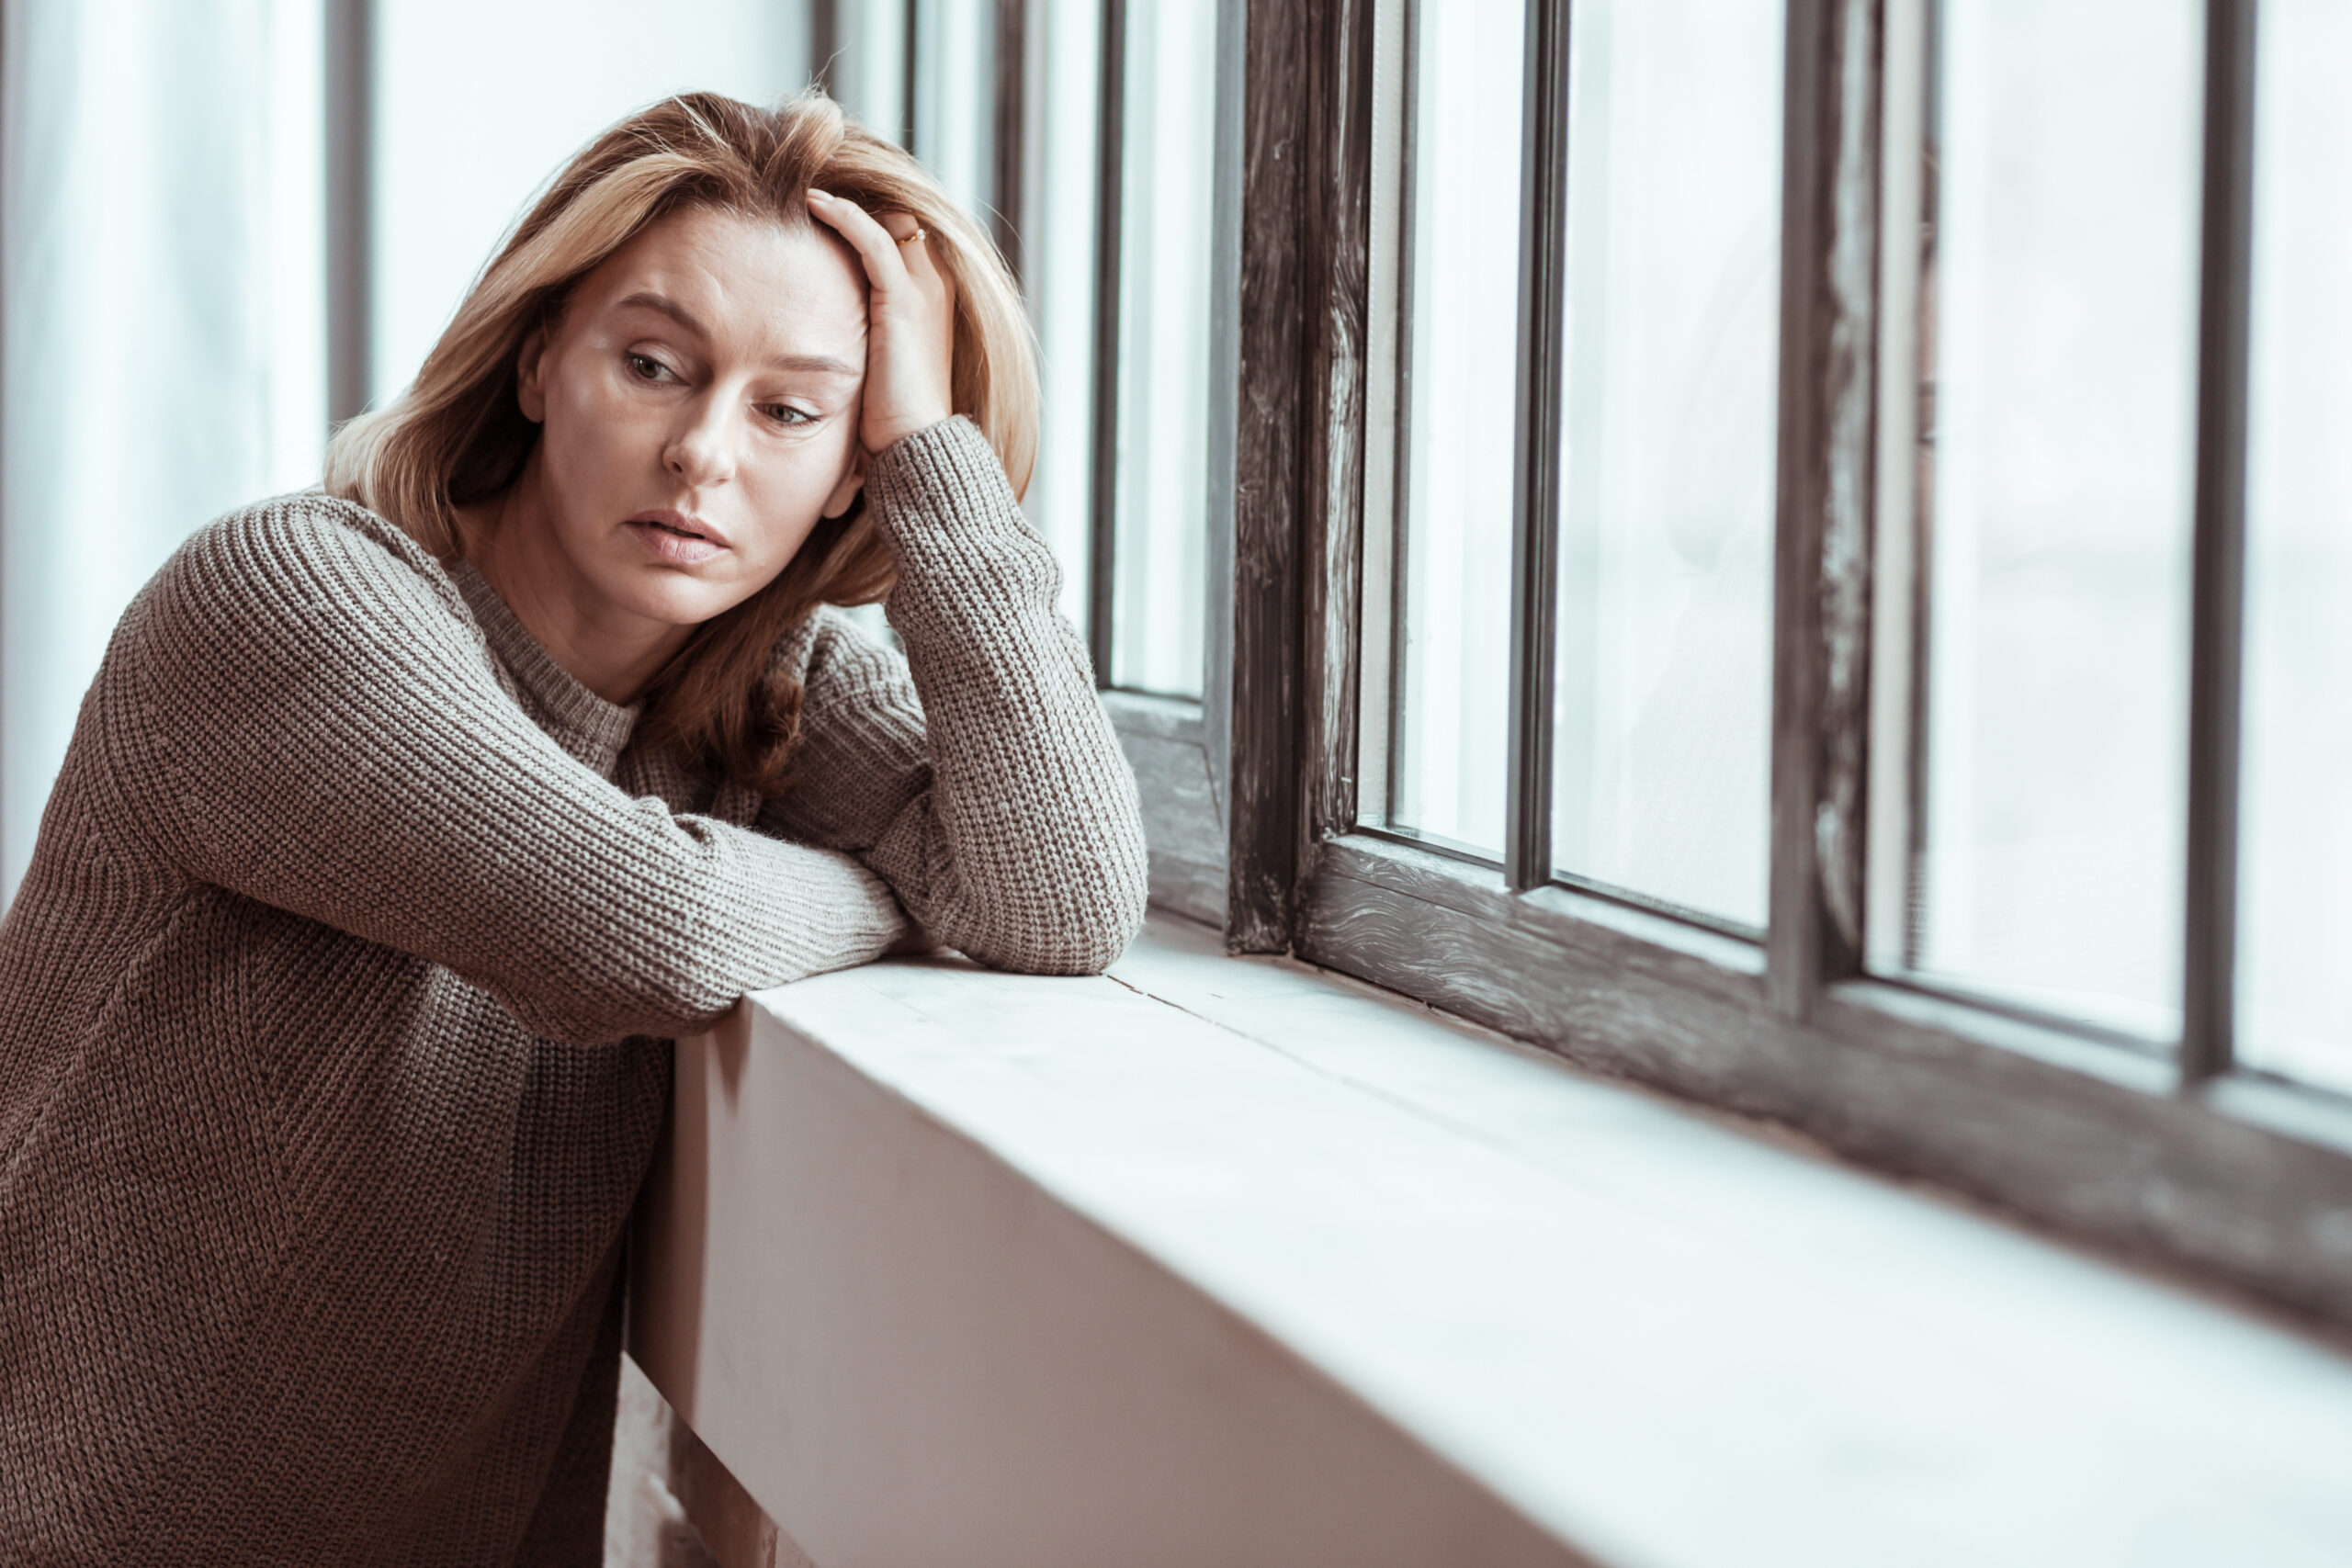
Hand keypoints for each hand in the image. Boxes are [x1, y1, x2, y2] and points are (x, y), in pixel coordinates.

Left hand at [806, 189, 956, 454]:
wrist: (915, 445)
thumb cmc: (890, 417)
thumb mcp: (872, 362)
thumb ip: (856, 332)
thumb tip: (813, 330)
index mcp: (929, 297)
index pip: (898, 232)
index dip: (860, 213)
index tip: (813, 203)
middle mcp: (933, 285)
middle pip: (897, 216)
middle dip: (856, 195)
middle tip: (803, 183)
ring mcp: (923, 291)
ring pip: (887, 218)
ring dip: (845, 196)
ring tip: (802, 182)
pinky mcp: (905, 302)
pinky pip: (874, 241)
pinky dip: (844, 216)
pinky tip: (811, 202)